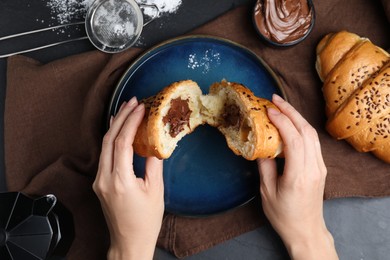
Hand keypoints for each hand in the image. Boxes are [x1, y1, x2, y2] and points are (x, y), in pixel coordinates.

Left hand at [93, 97, 163, 259]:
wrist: (129, 242)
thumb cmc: (145, 221)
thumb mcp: (155, 191)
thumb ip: (154, 164)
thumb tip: (156, 143)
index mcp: (120, 180)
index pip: (122, 142)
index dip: (131, 121)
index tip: (141, 107)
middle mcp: (105, 179)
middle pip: (109, 139)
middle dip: (121, 117)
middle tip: (132, 101)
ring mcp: (99, 181)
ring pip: (104, 146)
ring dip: (115, 126)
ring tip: (126, 109)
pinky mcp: (100, 183)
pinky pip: (104, 155)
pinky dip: (111, 139)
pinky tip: (116, 129)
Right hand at [257, 94, 337, 259]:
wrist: (306, 230)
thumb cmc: (284, 215)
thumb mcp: (267, 192)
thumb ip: (264, 166)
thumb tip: (261, 145)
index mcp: (298, 176)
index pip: (294, 139)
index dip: (281, 121)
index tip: (268, 110)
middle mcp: (313, 168)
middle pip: (306, 131)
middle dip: (291, 111)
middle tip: (275, 99)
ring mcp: (320, 167)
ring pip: (312, 134)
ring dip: (297, 117)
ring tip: (282, 106)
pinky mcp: (320, 167)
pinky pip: (313, 141)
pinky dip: (302, 128)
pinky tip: (291, 123)